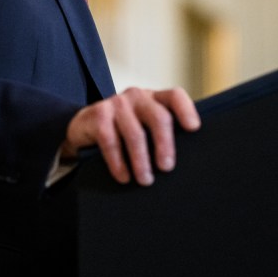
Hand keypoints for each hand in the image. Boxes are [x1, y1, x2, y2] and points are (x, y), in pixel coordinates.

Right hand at [60, 87, 200, 185]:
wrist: (83, 126)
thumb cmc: (123, 130)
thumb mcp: (143, 126)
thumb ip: (160, 132)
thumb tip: (186, 161)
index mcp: (154, 98)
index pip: (174, 96)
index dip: (186, 110)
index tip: (193, 129)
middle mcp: (137, 96)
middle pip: (159, 117)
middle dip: (165, 144)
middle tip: (166, 168)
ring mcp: (117, 103)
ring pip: (135, 134)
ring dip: (142, 161)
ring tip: (146, 180)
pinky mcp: (98, 115)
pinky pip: (111, 142)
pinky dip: (119, 163)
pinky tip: (124, 177)